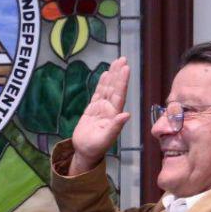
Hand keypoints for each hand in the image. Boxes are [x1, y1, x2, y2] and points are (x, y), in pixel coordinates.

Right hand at [69, 56, 130, 174]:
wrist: (85, 152)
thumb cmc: (95, 148)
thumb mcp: (105, 139)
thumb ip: (115, 127)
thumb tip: (126, 114)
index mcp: (114, 114)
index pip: (119, 94)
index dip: (122, 81)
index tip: (126, 68)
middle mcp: (109, 109)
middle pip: (114, 87)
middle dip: (118, 73)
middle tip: (122, 59)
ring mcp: (101, 108)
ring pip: (107, 88)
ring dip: (112, 75)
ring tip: (116, 62)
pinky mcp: (92, 109)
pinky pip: (98, 93)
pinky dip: (101, 84)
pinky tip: (105, 74)